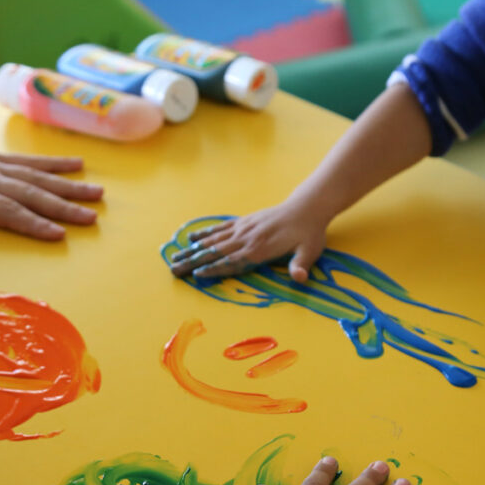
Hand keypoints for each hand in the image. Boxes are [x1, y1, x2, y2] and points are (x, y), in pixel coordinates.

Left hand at [0, 134, 102, 252]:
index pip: (9, 212)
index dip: (34, 224)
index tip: (60, 235)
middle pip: (32, 194)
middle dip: (64, 207)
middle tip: (92, 217)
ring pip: (37, 176)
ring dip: (69, 186)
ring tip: (97, 192)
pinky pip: (27, 162)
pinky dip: (53, 163)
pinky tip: (76, 164)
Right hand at [168, 201, 328, 282]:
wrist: (307, 207)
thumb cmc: (309, 233)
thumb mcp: (310, 251)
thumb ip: (301, 265)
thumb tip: (300, 278)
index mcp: (260, 249)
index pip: (233, 262)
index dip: (214, 269)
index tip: (196, 275)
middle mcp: (247, 238)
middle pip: (216, 252)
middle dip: (194, 262)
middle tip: (174, 270)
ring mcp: (243, 228)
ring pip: (213, 240)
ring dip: (193, 249)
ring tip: (174, 257)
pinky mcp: (243, 221)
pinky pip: (220, 228)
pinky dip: (205, 233)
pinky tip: (191, 238)